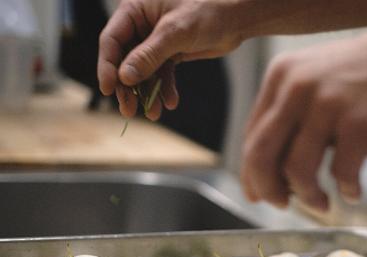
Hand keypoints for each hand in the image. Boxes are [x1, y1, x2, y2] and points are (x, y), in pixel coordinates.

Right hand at [98, 0, 242, 119]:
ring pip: (143, 71)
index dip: (107, 66)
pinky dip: (164, 88)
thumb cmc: (208, 11)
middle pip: (124, 59)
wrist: (237, 17)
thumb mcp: (177, 32)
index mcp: (134, 10)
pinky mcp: (170, 52)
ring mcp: (155, 40)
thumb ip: (150, 54)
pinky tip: (171, 102)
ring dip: (147, 92)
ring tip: (153, 113)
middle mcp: (141, 25)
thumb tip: (125, 77)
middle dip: (128, 86)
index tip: (108, 90)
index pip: (112, 40)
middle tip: (128, 110)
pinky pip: (161, 73)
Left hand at [241, 4, 366, 210]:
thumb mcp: (321, 78)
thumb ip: (295, 113)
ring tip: (322, 203)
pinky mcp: (360, 126)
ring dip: (307, 197)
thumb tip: (279, 167)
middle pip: (261, 155)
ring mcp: (328, 106)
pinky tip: (354, 191)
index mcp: (283, 76)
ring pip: (295, 171)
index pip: (251, 136)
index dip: (251, 173)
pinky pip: (341, 174)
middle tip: (284, 204)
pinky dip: (347, 190)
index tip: (259, 193)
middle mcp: (297, 88)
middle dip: (267, 190)